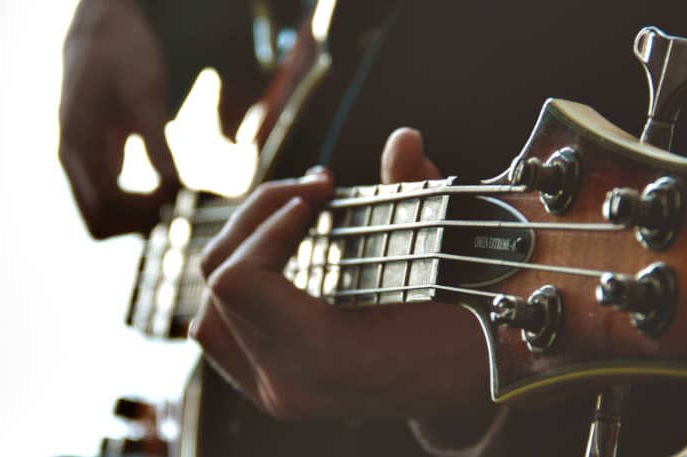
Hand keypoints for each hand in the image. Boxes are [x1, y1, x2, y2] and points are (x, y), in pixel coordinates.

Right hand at [59, 0, 178, 238]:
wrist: (102, 31)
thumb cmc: (123, 56)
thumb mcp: (145, 96)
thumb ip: (157, 143)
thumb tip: (175, 187)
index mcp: (78, 147)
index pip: (106, 208)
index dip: (145, 210)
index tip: (177, 190)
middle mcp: (72, 161)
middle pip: (99, 223)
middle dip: (140, 220)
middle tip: (177, 199)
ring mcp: (80, 162)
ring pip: (103, 216)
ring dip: (138, 216)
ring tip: (174, 193)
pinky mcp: (94, 159)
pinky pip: (110, 199)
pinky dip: (137, 203)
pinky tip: (167, 185)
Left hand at [191, 128, 496, 422]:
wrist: (478, 381)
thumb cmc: (475, 323)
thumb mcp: (456, 260)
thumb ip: (421, 197)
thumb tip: (403, 140)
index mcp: (327, 360)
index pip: (239, 281)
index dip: (270, 221)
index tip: (321, 192)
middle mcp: (290, 386)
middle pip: (220, 282)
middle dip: (262, 217)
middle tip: (317, 188)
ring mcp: (277, 392)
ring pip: (209, 311)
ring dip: (246, 250)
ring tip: (296, 218)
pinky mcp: (273, 387)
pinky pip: (222, 334)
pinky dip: (240, 289)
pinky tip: (283, 258)